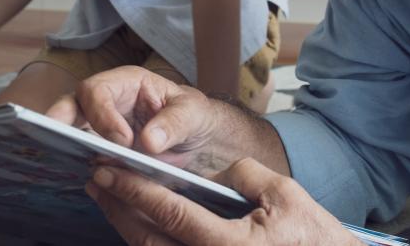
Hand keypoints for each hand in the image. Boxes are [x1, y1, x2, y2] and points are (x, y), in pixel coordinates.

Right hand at [46, 66, 221, 171]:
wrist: (198, 138)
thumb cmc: (193, 116)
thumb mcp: (192, 114)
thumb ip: (173, 124)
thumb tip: (148, 142)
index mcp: (128, 82)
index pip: (99, 91)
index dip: (103, 115)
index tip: (122, 141)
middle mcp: (109, 100)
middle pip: (73, 104)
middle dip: (60, 118)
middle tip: (53, 135)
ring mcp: (102, 125)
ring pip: (71, 128)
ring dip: (65, 142)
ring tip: (60, 158)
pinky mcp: (103, 149)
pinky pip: (84, 153)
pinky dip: (79, 163)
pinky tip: (84, 175)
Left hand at [86, 156, 360, 245]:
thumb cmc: (312, 237)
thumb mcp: (284, 193)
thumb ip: (243, 174)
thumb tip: (210, 177)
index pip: (169, 212)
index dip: (135, 190)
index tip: (109, 171)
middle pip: (148, 241)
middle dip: (118, 209)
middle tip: (97, 183)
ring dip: (126, 227)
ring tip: (109, 200)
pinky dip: (148, 242)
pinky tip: (138, 224)